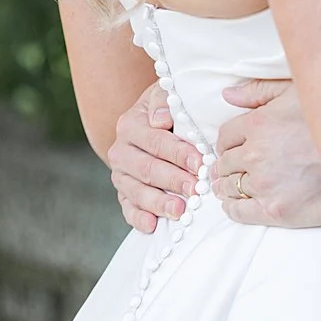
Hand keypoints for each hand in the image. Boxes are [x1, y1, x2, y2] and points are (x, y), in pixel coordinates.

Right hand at [106, 80, 201, 233]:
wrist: (149, 124)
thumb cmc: (167, 111)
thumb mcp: (166, 95)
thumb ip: (164, 100)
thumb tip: (161, 119)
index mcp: (130, 125)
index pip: (155, 141)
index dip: (178, 153)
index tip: (200, 163)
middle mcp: (120, 151)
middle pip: (146, 169)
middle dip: (173, 180)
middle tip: (196, 190)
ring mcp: (120, 175)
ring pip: (136, 191)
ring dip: (158, 203)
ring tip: (180, 211)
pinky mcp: (123, 194)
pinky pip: (127, 208)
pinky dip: (138, 218)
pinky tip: (152, 226)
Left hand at [214, 79, 320, 227]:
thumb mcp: (299, 91)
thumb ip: (260, 91)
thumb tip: (228, 94)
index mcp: (258, 124)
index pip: (225, 138)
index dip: (227, 145)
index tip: (232, 150)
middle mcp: (256, 155)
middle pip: (225, 164)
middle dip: (227, 166)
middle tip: (230, 171)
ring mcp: (265, 184)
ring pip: (229, 187)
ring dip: (228, 187)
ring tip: (231, 188)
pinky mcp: (277, 210)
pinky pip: (239, 212)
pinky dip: (233, 208)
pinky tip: (236, 205)